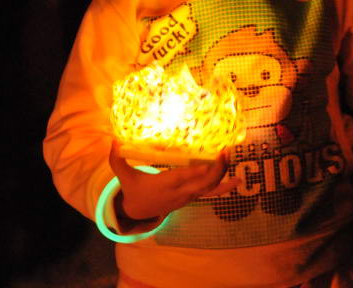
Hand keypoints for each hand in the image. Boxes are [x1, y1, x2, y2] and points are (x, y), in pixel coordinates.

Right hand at [109, 141, 239, 221]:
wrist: (138, 212)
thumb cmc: (133, 189)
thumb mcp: (124, 176)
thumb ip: (117, 159)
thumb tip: (113, 140)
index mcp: (164, 185)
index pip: (182, 179)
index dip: (195, 173)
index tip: (208, 163)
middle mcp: (179, 192)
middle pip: (201, 184)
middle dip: (216, 170)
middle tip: (225, 151)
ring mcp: (188, 196)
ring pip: (209, 189)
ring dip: (222, 175)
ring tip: (231, 158)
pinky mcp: (193, 196)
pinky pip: (212, 193)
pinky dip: (225, 187)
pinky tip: (238, 179)